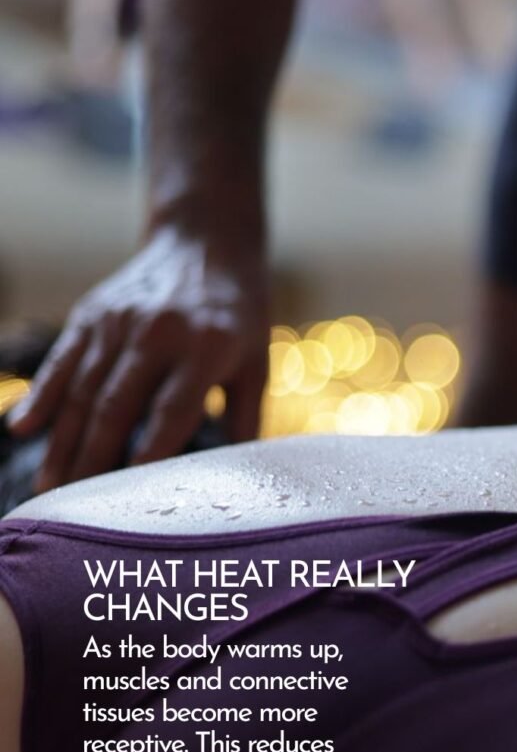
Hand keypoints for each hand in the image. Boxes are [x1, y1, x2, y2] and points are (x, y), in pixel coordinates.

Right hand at [8, 227, 269, 489]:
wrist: (206, 242)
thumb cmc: (239, 317)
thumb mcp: (257, 363)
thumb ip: (248, 419)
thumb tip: (241, 481)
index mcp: (207, 346)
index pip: (172, 411)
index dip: (150, 454)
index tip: (132, 498)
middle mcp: (158, 331)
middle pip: (116, 406)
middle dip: (93, 461)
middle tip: (76, 509)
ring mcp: (119, 320)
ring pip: (82, 390)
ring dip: (63, 442)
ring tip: (51, 488)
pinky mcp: (93, 313)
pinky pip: (62, 360)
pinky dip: (41, 396)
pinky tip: (23, 430)